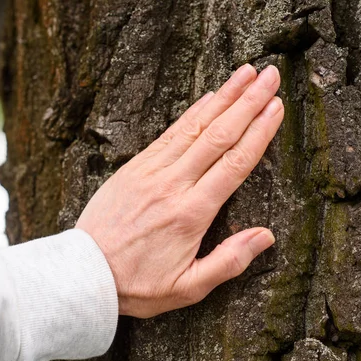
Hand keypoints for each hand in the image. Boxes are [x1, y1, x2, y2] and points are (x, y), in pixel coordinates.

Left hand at [76, 64, 283, 317]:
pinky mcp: (134, 167)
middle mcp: (173, 185)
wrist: (84, 273)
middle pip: (218, 135)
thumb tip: (265, 236)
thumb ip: (228, 261)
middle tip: (270, 76)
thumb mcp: (188, 287)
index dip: (259, 132)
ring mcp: (151, 172)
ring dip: (222, 97)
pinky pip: (168, 133)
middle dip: (247, 102)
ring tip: (245, 73)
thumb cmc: (138, 284)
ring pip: (194, 127)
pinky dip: (191, 113)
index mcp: (191, 214)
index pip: (234, 164)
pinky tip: (208, 97)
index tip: (276, 108)